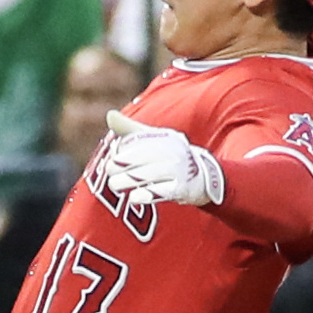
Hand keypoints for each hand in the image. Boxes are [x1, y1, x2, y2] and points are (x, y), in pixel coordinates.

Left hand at [104, 110, 223, 206]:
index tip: (110, 160)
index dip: (121, 153)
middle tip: (109, 172)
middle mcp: (172, 152)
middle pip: (139, 158)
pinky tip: (133, 197)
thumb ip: (130, 129)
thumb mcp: (153, 140)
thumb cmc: (169, 156)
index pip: (138, 143)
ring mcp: (178, 170)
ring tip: (114, 185)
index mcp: (164, 138)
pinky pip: (160, 192)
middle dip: (120, 166)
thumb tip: (110, 115)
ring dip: (126, 181)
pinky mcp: (181, 188)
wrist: (203, 176)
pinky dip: (145, 195)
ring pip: (146, 175)